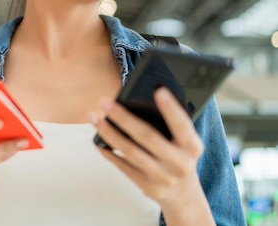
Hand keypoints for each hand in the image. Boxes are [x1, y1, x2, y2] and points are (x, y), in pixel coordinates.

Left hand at [90, 87, 204, 206]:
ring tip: (94, 117)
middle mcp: (179, 163)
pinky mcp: (147, 186)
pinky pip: (123, 167)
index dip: (171, 109)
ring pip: (130, 151)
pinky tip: (97, 141)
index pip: (182, 125)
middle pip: (147, 136)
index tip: (159, 90)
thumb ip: (172, 126)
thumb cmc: (179, 156)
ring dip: (109, 132)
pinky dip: (109, 153)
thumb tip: (145, 98)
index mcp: (192, 147)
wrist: (183, 195)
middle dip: (123, 118)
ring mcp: (162, 176)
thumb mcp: (185, 143)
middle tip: (105, 102)